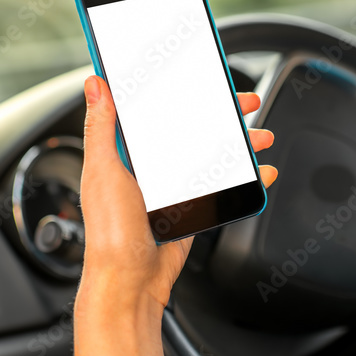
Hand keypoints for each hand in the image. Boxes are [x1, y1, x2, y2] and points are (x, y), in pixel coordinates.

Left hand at [73, 75, 277, 355]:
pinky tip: (261, 172)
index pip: (152, 109)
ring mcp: (173, 186)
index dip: (175, 89)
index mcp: (125, 151)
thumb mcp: (104, 171)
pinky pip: (222, 185)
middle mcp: (150, 165)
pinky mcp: (192, 207)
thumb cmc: (110, 232)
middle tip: (244, 101)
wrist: (131, 283)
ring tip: (261, 137)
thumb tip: (94, 83)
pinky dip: (246, 177)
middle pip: (191, 128)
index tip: (197, 73)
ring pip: (212, 154)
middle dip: (221, 113)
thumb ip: (101, 126)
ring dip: (240, 142)